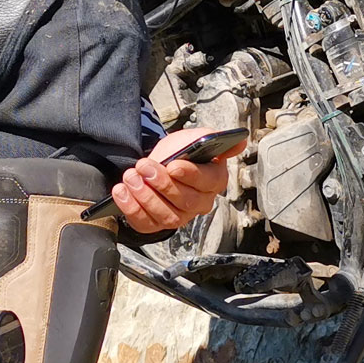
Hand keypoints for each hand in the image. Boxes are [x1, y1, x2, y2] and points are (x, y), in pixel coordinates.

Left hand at [108, 126, 246, 233]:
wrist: (159, 163)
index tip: (173, 164)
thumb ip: (216, 139)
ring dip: (145, 196)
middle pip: (185, 201)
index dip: (189, 174)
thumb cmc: (181, 152)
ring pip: (166, 215)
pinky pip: (146, 223)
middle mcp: (200, 203)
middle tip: (144, 166)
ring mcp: (179, 216)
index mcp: (214, 181)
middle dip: (162, 183)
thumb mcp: (197, 139)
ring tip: (130, 177)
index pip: (206, 182)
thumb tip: (241, 140)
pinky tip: (122, 191)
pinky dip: (131, 208)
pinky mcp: (157, 224)